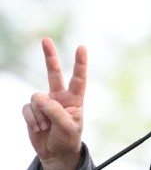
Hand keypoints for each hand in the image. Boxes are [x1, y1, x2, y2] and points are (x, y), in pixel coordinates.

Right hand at [22, 38, 86, 168]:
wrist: (56, 153)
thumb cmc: (68, 138)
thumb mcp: (68, 126)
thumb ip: (55, 111)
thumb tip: (38, 97)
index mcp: (75, 99)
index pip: (78, 78)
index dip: (80, 63)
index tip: (81, 47)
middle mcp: (60, 97)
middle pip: (54, 73)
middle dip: (49, 56)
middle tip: (46, 39)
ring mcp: (45, 102)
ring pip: (36, 98)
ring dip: (39, 115)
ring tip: (46, 127)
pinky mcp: (32, 110)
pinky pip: (27, 109)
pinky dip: (32, 120)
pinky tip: (39, 128)